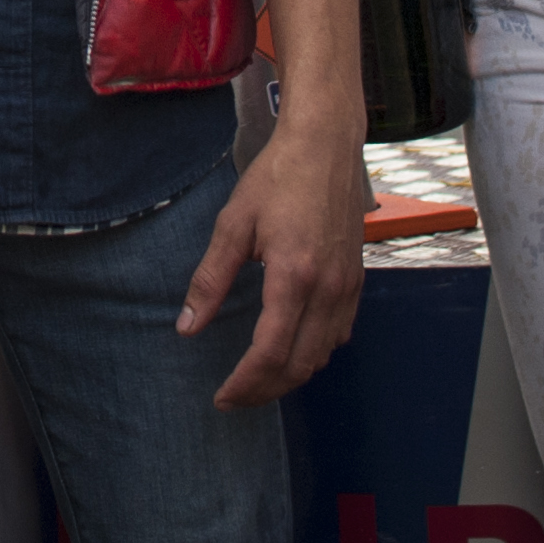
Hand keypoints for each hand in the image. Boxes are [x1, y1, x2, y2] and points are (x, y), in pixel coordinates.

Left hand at [180, 105, 367, 407]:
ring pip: (323, 355)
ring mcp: (347, 286)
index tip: (222, 396)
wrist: (326, 146)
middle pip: (300, 365)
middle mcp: (327, 289)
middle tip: (235, 396)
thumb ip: (210, 279)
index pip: (270, 353)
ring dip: (291, 376)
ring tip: (258, 379)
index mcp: (293, 277)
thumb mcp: (233, 224)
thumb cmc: (277, 178)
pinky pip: (339, 334)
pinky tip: (292, 348)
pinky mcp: (356, 279)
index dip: (245, 384)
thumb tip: (187, 326)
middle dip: (265, 390)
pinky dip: (315, 353)